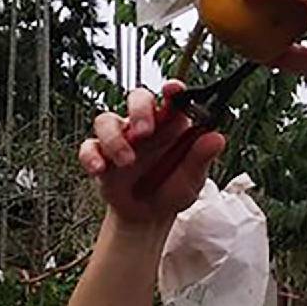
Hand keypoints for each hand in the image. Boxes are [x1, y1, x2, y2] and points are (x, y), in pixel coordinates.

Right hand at [78, 83, 225, 228]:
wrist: (149, 216)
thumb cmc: (173, 190)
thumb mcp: (192, 179)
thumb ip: (201, 158)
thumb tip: (217, 138)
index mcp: (171, 124)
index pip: (172, 98)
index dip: (173, 89)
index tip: (172, 89)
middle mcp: (145, 125)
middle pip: (137, 98)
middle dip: (139, 110)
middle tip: (145, 132)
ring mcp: (121, 138)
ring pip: (106, 120)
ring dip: (115, 139)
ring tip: (127, 162)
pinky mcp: (101, 155)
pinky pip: (89, 146)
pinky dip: (91, 156)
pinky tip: (99, 169)